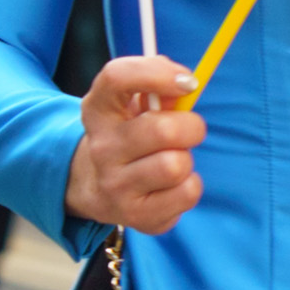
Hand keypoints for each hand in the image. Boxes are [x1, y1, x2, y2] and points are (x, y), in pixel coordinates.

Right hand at [69, 48, 204, 232]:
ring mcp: (114, 185)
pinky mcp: (134, 215)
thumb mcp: (135, 106)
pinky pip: (186, 194)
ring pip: (176, 165)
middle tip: (188, 131)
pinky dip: (190, 186)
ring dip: (187, 160)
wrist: (98, 187)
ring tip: (172, 160)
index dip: (157, 73)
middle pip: (163, 130)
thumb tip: (186, 84)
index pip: (116, 77)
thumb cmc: (130, 135)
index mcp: (98, 109)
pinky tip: (172, 185)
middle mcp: (100, 147)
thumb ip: (160, 88)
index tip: (187, 83)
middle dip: (191, 127)